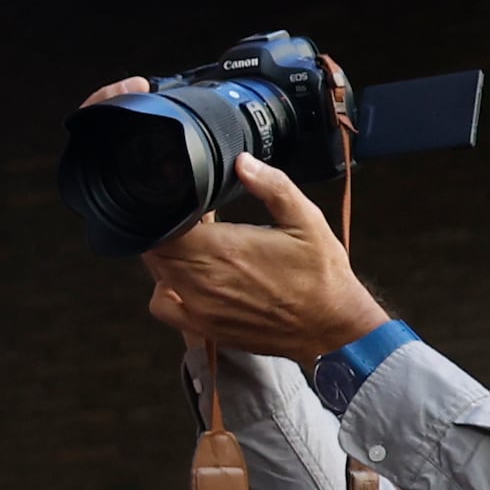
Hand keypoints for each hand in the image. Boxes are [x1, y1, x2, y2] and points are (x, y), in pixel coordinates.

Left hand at [135, 148, 389, 361]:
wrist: (332, 327)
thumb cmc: (321, 275)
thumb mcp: (306, 220)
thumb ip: (273, 186)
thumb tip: (243, 162)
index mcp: (224, 249)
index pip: (165, 225)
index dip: (169, 209)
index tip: (187, 201)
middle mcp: (204, 280)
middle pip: (157, 248)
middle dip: (168, 229)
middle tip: (194, 220)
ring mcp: (200, 307)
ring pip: (158, 272)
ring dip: (168, 255)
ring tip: (196, 245)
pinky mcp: (204, 326)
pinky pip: (162, 305)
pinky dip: (164, 288)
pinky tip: (186, 278)